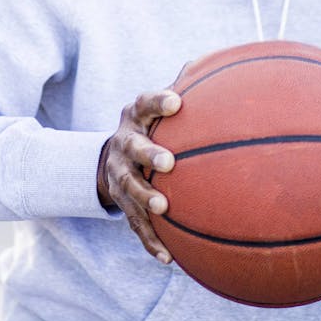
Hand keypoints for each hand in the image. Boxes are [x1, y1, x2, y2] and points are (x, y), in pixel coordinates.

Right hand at [97, 89, 180, 264]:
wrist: (110, 160)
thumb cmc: (150, 129)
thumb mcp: (158, 107)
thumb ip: (183, 88)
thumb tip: (209, 62)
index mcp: (134, 118)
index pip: (143, 104)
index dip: (158, 101)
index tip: (178, 101)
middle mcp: (122, 144)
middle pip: (131, 147)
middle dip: (148, 154)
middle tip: (168, 162)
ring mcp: (119, 175)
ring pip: (128, 187)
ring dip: (144, 197)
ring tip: (163, 207)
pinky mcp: (121, 203)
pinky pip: (134, 223)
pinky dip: (150, 240)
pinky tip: (168, 258)